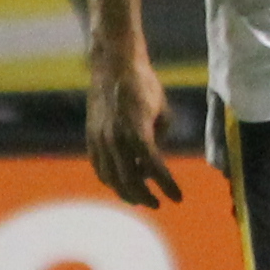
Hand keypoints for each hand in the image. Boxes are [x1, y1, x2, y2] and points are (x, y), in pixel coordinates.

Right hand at [85, 46, 179, 205]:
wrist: (114, 65)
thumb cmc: (144, 85)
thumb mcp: (163, 112)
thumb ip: (160, 140)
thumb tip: (154, 164)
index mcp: (138, 130)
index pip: (155, 168)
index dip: (167, 186)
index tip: (178, 198)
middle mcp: (116, 138)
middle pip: (130, 180)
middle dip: (145, 197)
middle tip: (158, 203)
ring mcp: (100, 138)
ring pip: (111, 178)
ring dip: (126, 193)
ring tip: (140, 198)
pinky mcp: (91, 136)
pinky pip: (99, 167)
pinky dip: (110, 180)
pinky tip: (120, 183)